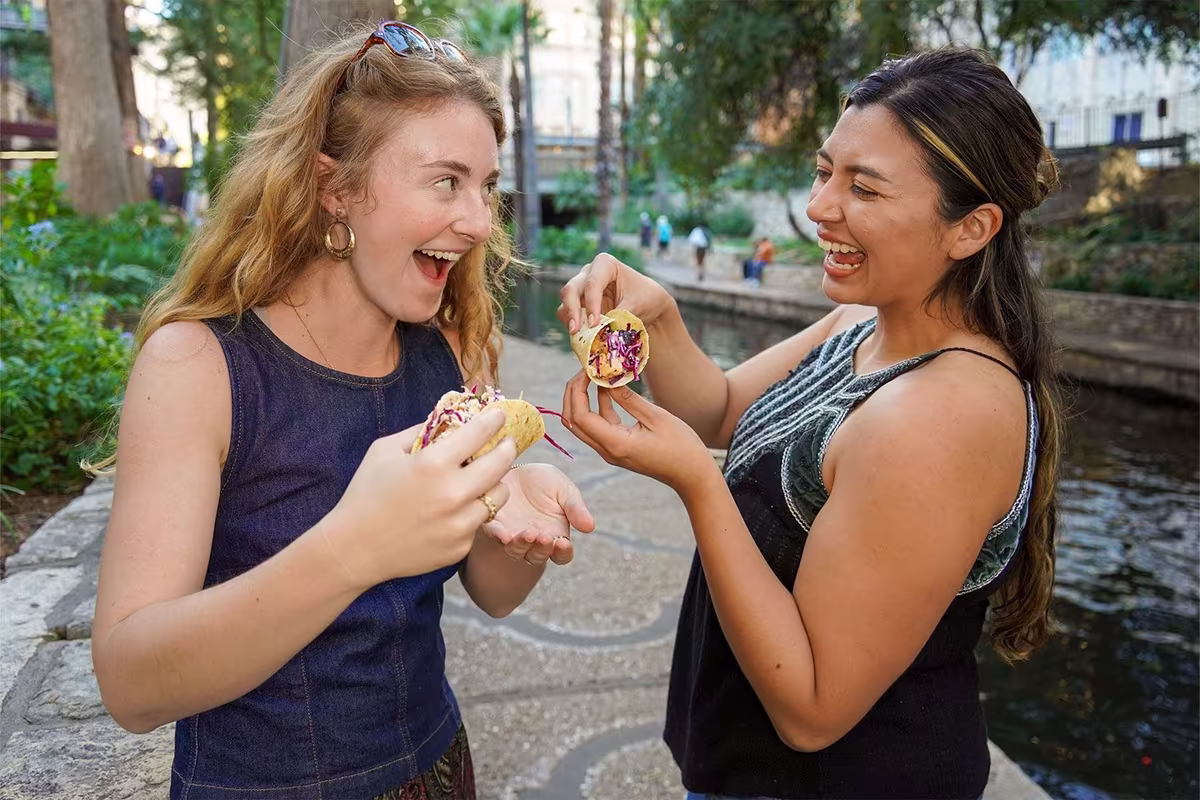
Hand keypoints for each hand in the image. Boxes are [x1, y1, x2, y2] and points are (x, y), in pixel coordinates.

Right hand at [321, 409, 516, 589]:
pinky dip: (473, 512)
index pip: (479, 433)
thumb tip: (449, 419)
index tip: (499, 415)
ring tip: (481, 479)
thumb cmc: (365, 493)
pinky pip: (480, 522)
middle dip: (508, 448)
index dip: (494, 420)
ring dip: (494, 483)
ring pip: (500, 495)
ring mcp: (460, 523)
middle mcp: (453, 493)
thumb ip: (420, 431)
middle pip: (502, 463)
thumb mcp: (385, 450)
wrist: (355, 548)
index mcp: (433, 464)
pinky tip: (454, 510)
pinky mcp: (461, 546)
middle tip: (507, 443)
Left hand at [483, 464, 594, 565]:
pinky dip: (498, 536)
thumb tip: (590, 527)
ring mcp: (512, 535)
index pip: (562, 554)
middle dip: (541, 549)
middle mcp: (533, 541)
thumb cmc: (543, 481)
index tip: (564, 543)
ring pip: (516, 551)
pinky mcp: (493, 524)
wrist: (514, 464)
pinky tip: (504, 534)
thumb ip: (575, 508)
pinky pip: (494, 535)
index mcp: (555, 535)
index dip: (563, 553)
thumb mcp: (564, 489)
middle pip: (538, 556)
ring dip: (522, 546)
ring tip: (527, 533)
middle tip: (544, 536)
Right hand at [556, 252, 673, 334]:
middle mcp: (589, 273)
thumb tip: (604, 334)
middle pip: (571, 289)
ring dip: (570, 319)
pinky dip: (572, 325)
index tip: (594, 324)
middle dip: (572, 310)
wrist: (649, 305)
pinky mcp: (579, 304)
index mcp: (605, 264)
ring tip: (578, 337)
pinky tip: (582, 337)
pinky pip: (567, 314)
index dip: (591, 304)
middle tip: (575, 331)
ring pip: (566, 302)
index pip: (592, 283)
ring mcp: (581, 288)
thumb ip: (618, 317)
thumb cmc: (645, 298)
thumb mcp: (636, 305)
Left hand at [561, 371, 714, 494]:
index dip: (577, 390)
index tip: (587, 369)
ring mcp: (610, 451)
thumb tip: (606, 379)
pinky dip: (597, 407)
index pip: (580, 416)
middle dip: (573, 393)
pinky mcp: (617, 448)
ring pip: (582, 425)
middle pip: (573, 421)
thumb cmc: (681, 446)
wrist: (692, 474)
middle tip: (584, 370)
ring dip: (582, 400)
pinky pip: (598, 427)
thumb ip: (627, 398)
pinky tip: (607, 389)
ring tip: (593, 375)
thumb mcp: (655, 416)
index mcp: (615, 444)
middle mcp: (607, 451)